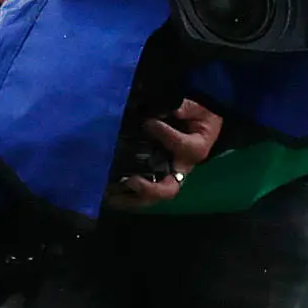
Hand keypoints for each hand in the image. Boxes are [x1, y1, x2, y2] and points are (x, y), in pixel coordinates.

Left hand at [106, 98, 223, 209]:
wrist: (200, 127)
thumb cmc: (198, 118)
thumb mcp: (197, 109)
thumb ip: (186, 108)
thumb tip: (171, 109)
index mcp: (195, 150)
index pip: (181, 146)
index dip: (165, 134)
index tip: (148, 122)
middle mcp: (181, 170)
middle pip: (169, 189)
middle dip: (149, 189)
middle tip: (131, 181)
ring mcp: (166, 177)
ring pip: (151, 197)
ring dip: (130, 198)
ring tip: (110, 194)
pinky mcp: (154, 178)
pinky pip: (140, 194)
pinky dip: (124, 196)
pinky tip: (107, 193)